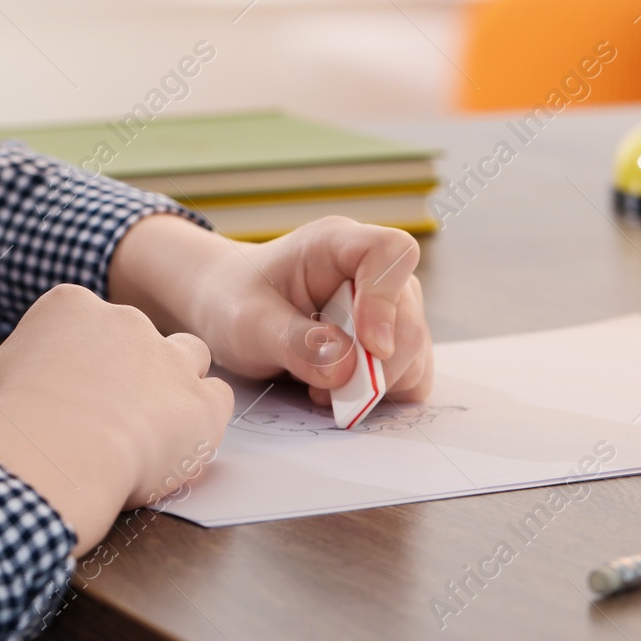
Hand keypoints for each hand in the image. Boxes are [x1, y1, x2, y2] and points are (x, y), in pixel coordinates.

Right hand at [0, 283, 233, 555]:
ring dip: (171, 383)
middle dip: (119, 374)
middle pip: (131, 339)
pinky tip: (175, 444)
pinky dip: (201, 420)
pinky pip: (216, 399)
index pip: (80, 325)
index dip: (70, 362)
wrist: (50, 459)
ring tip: (145, 425)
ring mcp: (169, 360)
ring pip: (186, 356)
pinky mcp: (201, 405)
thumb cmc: (3, 421)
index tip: (57, 397)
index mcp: (69, 306)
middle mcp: (126, 320)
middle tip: (96, 420)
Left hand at [109, 214, 432, 407]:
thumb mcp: (248, 322)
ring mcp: (386, 307)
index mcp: (335, 245)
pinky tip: (339, 393)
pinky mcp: (388, 342)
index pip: (390, 252)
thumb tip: (346, 367)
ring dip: (376, 384)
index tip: (369, 346)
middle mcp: (371, 272)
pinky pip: (410, 374)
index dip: (387, 299)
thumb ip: (295, 342)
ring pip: (414, 351)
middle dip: (375, 366)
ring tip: (322, 391)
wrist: (226, 308)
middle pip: (408, 317)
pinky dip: (382, 395)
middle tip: (325, 391)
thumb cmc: (234, 301)